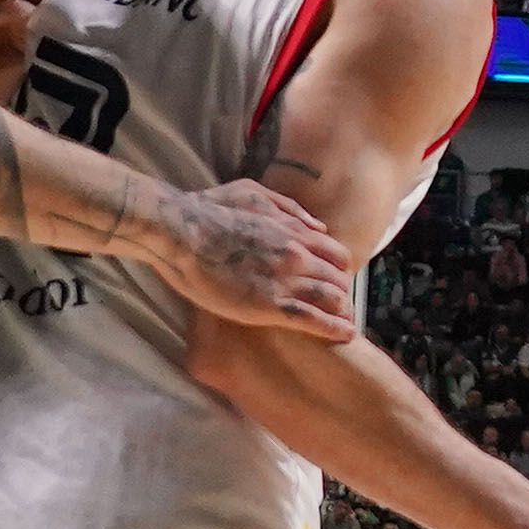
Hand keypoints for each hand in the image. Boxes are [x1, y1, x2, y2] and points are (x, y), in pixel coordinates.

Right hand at [140, 177, 362, 336]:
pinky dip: (334, 328)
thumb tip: (318, 227)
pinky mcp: (270, 306)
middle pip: (339, 279)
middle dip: (342, 293)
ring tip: (345, 323)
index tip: (333, 280)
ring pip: (332, 299)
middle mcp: (297, 256)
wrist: (182, 232)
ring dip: (342, 311)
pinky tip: (346, 334)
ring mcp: (286, 282)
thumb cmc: (209, 210)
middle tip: (339, 307)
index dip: (338, 269)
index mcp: (294, 232)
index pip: (337, 254)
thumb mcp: (253, 194)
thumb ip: (289, 209)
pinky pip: (313, 320)